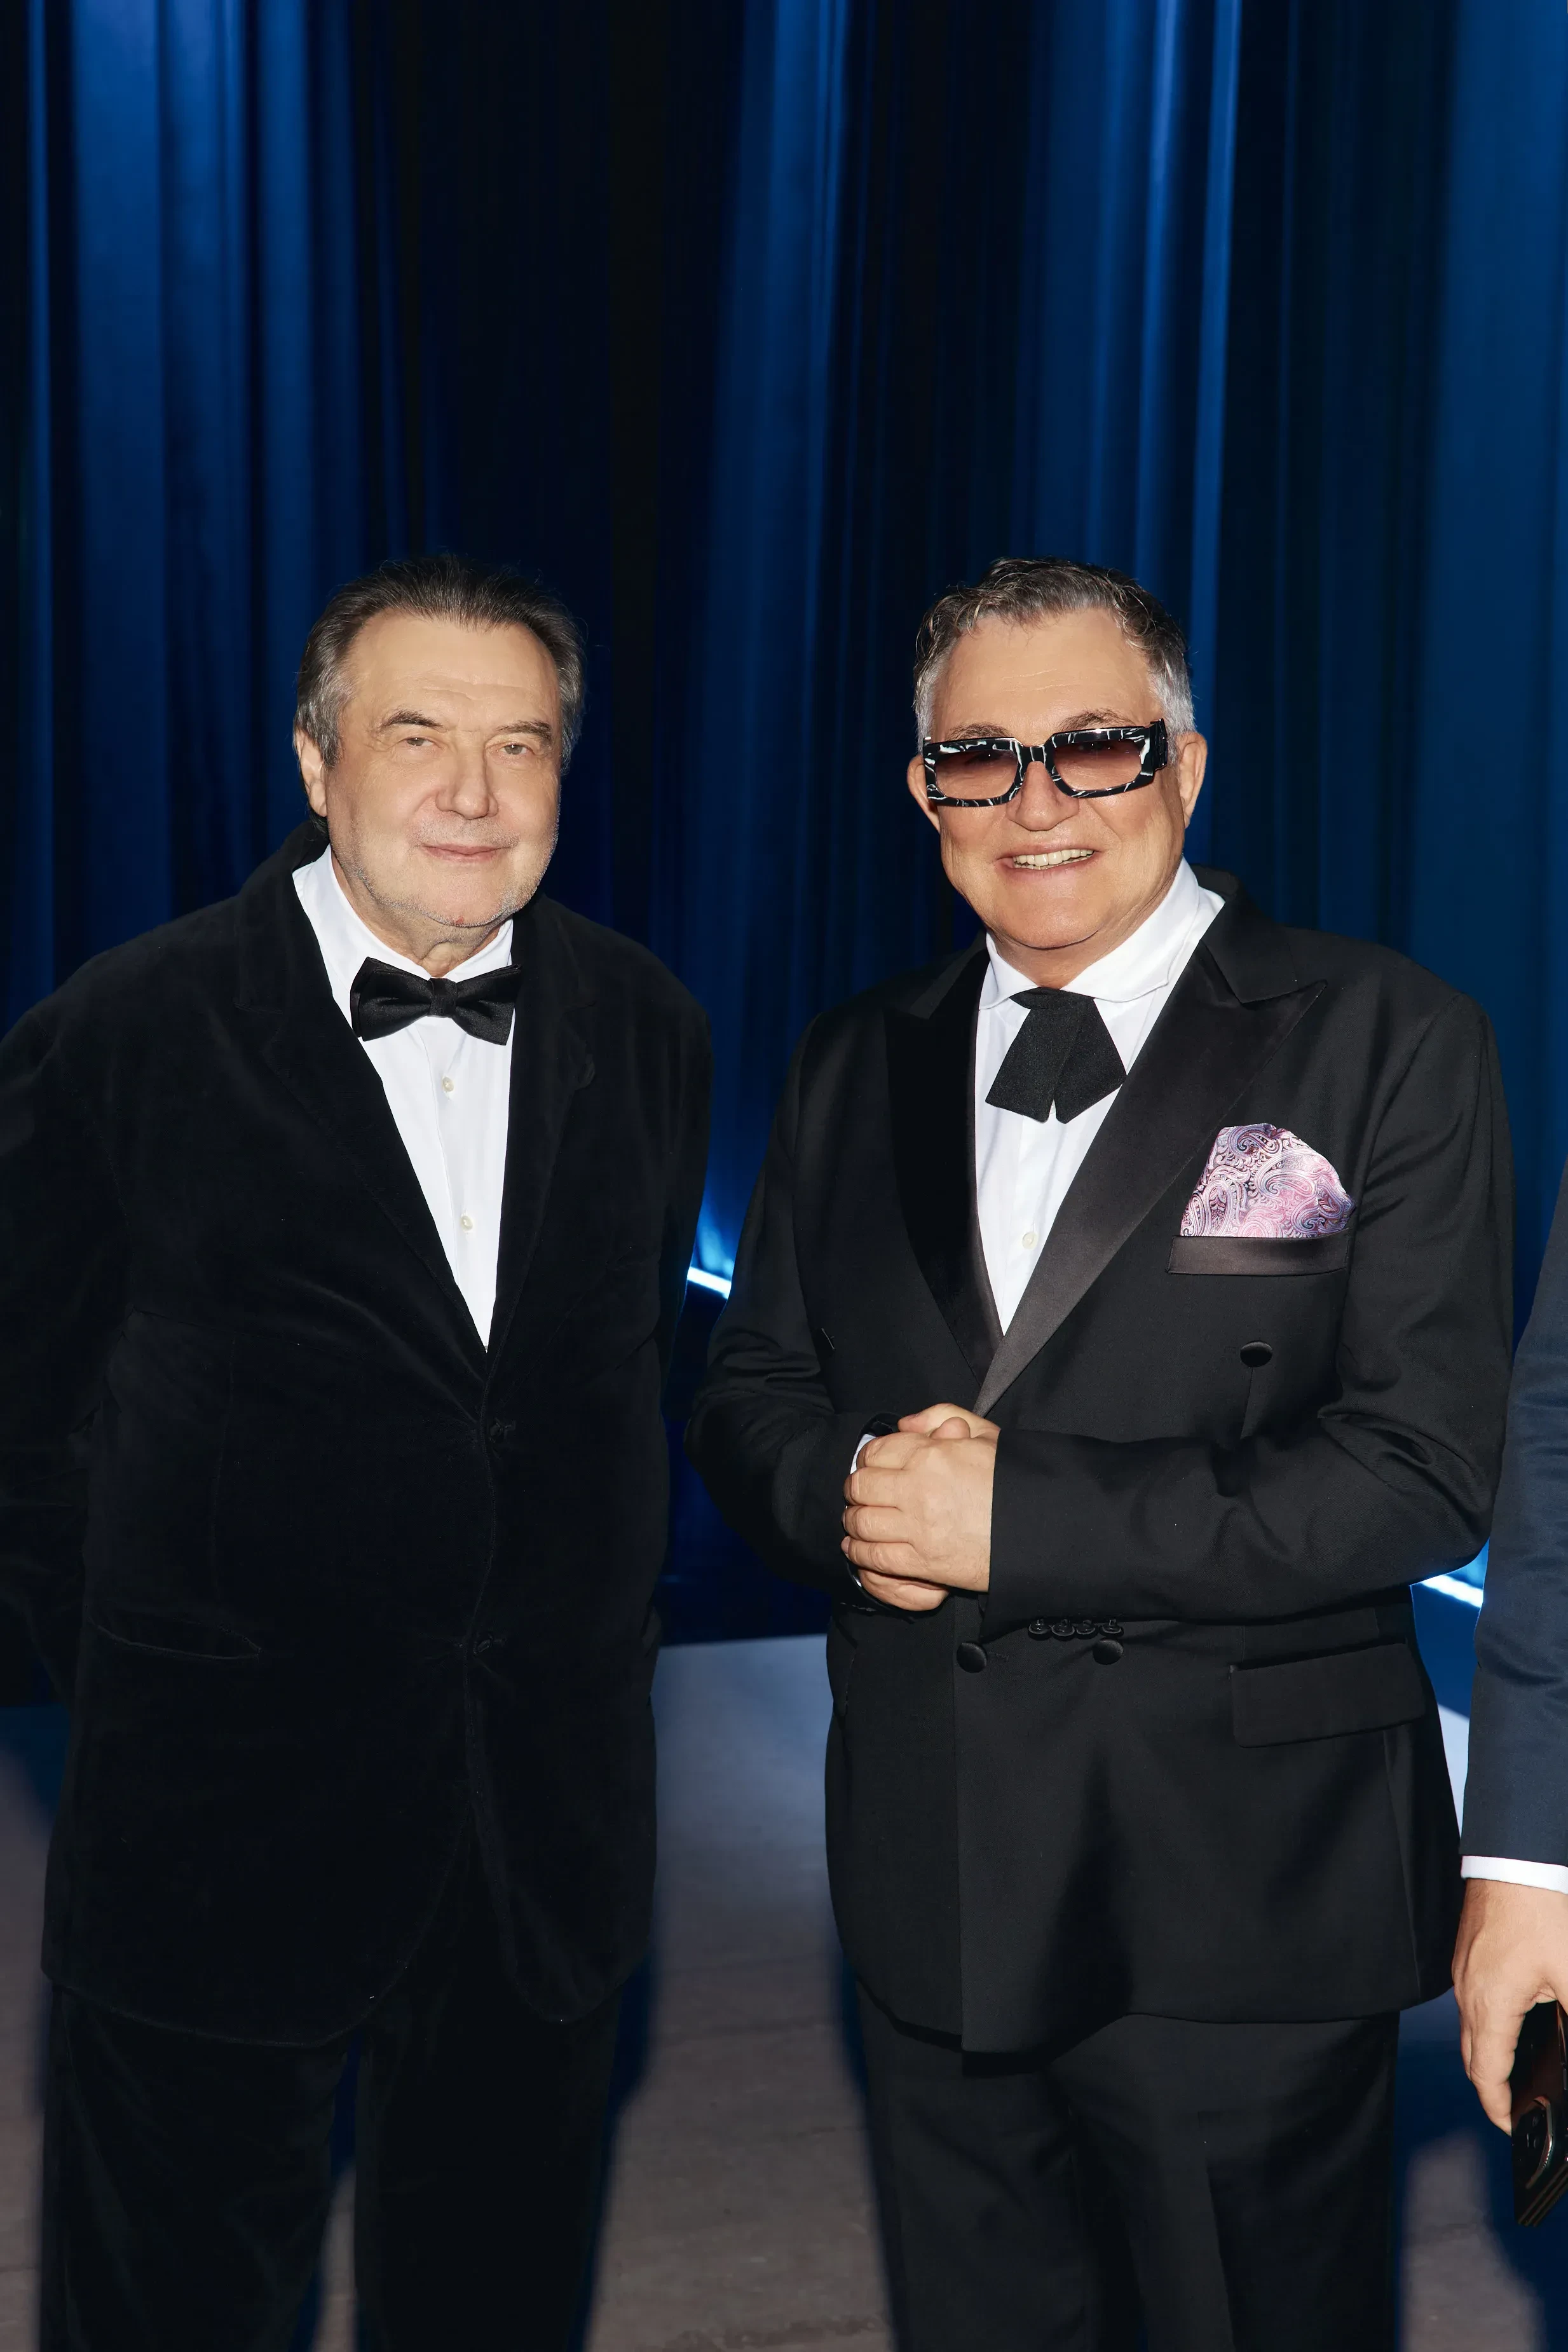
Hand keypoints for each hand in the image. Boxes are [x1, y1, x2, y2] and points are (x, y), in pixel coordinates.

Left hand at [843, 1408, 999, 1607]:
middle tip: (857, 1493)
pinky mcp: (924, 1562)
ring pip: (862, 1522)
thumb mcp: (984, 1434)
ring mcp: (918, 1528)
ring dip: (854, 1521)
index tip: (869, 1466)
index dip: (867, 1459)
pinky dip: (860, 1553)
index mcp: (931, 1455)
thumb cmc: (1013, 1480)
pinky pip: (876, 1557)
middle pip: (861, 1487)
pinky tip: (857, 1549)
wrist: (1040, 1527)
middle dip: (855, 1489)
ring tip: (856, 1520)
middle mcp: (918, 1489)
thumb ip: (941, 1416)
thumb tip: (904, 1424)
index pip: (876, 1452)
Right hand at [1453, 1877, 1567, 2130]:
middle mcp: (1468, 1990)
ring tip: (1516, 2069)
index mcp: (1490, 2003)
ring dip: (1487, 2054)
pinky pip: (1471, 2001)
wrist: (1515, 1854)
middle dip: (1491, 2087)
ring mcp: (1463, 1969)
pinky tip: (1512, 2019)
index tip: (1514, 2127)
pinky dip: (1486, 2024)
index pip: (1485, 2074)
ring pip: (1470, 2027)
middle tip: (1516, 2106)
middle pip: (1471, 2056)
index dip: (1499, 2108)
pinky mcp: (1468, 1952)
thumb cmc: (1539, 1905)